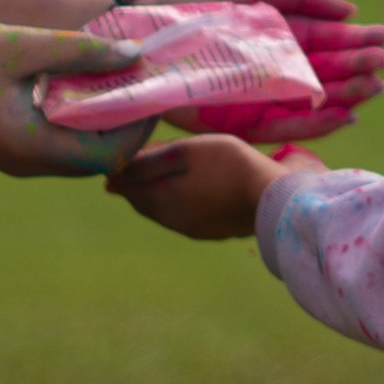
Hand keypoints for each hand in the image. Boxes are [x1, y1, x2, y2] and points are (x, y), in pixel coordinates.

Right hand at [0, 22, 155, 180]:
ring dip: (106, 120)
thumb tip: (134, 54)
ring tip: (123, 76)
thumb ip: (80, 51)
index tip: (154, 87)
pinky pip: (62, 141)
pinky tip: (89, 82)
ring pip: (82, 151)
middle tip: (145, 79)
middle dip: (129, 122)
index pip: (108, 155)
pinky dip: (83, 118)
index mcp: (31, 148)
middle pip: (100, 158)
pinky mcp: (13, 146)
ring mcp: (19, 158)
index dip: (139, 126)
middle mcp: (28, 163)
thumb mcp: (24, 44)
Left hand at [108, 131, 279, 237]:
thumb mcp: (186, 152)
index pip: (125, 187)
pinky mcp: (207, 231)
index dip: (118, 170)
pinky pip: (179, 215)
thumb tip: (112, 174)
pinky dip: (173, 200)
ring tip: (161, 171)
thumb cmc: (227, 166)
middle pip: (141, 200)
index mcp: (158, 200)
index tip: (119, 155)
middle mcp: (168, 220)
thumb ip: (148, 163)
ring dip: (154, 192)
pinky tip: (186, 188)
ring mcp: (189, 229)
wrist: (271, 198)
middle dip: (135, 182)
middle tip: (137, 161)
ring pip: (160, 209)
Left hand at [153, 0, 383, 140]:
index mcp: (279, 35)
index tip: (382, 38)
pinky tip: (345, 114)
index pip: (325, 41)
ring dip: (346, 97)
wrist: (145, 30)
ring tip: (372, 87)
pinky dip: (317, 124)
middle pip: (325, 73)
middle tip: (382, 64)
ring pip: (313, 102)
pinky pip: (286, 127)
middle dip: (356, 70)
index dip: (354, 41)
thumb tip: (350, 9)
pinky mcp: (242, 122)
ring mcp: (260, 97)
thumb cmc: (196, 1)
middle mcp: (274, 69)